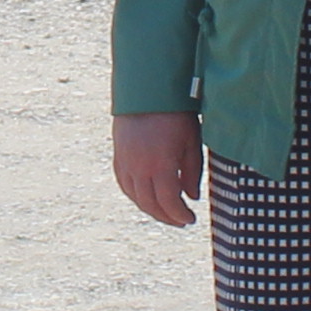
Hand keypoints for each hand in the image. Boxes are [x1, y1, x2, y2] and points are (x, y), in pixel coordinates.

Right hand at [112, 111, 203, 227]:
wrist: (146, 89)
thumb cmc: (175, 113)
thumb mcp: (192, 141)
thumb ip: (192, 172)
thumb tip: (191, 197)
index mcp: (161, 165)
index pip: (169, 203)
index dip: (180, 215)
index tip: (191, 219)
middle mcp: (139, 168)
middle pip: (151, 204)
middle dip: (167, 217)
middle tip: (181, 221)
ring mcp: (126, 163)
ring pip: (135, 197)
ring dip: (151, 209)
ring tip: (166, 212)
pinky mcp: (118, 156)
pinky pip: (125, 185)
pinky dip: (136, 196)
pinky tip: (147, 198)